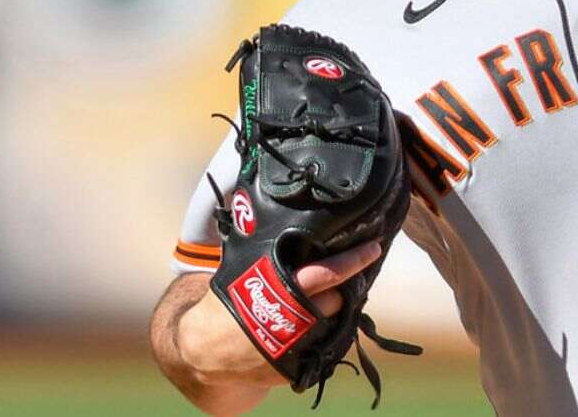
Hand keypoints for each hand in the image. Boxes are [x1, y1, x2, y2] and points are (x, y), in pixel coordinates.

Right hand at [177, 241, 383, 387]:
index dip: (353, 260)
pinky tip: (306, 330)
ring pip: (332, 325)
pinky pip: (321, 349)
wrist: (204, 352)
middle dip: (339, 291)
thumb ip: (261, 250)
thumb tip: (260, 210)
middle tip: (334, 283)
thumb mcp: (239, 272)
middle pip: (336, 300)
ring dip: (328, 315)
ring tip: (312, 307)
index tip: (373, 248)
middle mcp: (293, 319)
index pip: (327, 273)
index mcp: (281, 290)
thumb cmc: (224, 305)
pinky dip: (318, 338)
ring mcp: (297, 347)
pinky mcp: (296, 368)